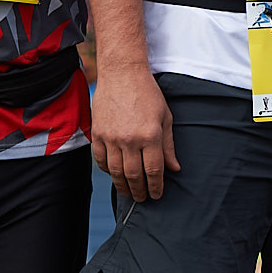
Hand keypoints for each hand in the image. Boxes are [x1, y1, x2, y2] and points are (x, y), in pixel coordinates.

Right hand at [91, 65, 177, 200]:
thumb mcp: (165, 118)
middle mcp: (129, 139)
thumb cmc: (148, 94)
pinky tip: (114, 175)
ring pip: (115, 172)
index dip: (156, 186)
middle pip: (133, 175)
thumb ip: (168, 146)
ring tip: (129, 193)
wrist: (122, 73)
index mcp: (150, 135)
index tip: (157, 195)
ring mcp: (111, 137)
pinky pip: (100, 160)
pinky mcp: (97, 133)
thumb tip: (174, 169)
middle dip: (140, 191)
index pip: (154, 171)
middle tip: (143, 199)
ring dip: (123, 186)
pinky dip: (107, 171)